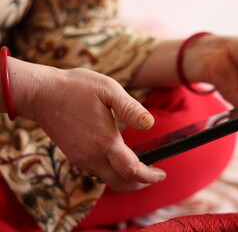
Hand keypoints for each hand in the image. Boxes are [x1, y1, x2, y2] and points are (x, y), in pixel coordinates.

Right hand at [8, 57, 165, 191]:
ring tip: (140, 167)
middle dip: (140, 183)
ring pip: (109, 180)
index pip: (132, 171)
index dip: (149, 176)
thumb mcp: (108, 90)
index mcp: (105, 141)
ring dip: (127, 178)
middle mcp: (93, 156)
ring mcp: (81, 158)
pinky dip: (113, 172)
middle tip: (153, 174)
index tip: (161, 173)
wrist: (40, 94)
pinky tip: (118, 158)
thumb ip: (130, 109)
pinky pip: (98, 172)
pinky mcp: (74, 155)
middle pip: (121, 184)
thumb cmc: (75, 88)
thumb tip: (149, 123)